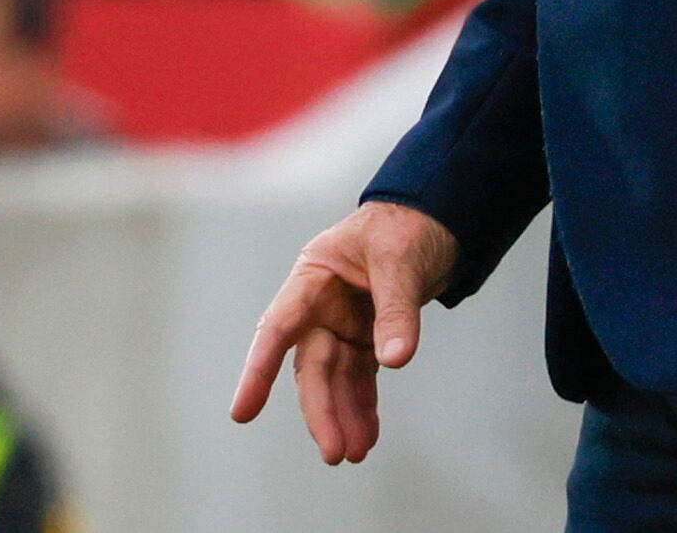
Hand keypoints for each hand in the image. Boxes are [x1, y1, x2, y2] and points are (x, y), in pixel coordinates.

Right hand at [230, 200, 458, 465]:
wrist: (433, 222)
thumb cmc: (405, 229)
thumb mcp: (401, 261)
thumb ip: (396, 310)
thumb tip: (394, 359)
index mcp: (312, 276)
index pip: (279, 327)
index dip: (259, 370)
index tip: (242, 411)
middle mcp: (319, 306)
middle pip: (311, 365)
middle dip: (322, 409)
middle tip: (336, 452)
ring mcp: (340, 324)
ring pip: (334, 379)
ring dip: (343, 416)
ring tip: (356, 453)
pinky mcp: (364, 339)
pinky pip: (359, 379)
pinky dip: (363, 407)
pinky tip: (368, 436)